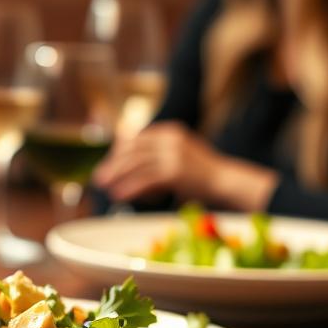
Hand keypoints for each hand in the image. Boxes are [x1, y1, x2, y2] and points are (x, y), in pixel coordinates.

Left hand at [91, 121, 278, 209]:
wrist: (227, 182)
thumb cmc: (203, 174)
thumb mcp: (181, 155)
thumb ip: (158, 155)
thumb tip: (129, 167)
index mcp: (170, 131)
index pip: (136, 138)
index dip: (119, 151)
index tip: (108, 164)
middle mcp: (170, 139)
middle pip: (132, 149)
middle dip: (114, 164)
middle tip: (99, 178)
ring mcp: (173, 154)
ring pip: (135, 164)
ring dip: (117, 176)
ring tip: (105, 187)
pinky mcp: (175, 172)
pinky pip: (145, 180)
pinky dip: (129, 188)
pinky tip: (119, 195)